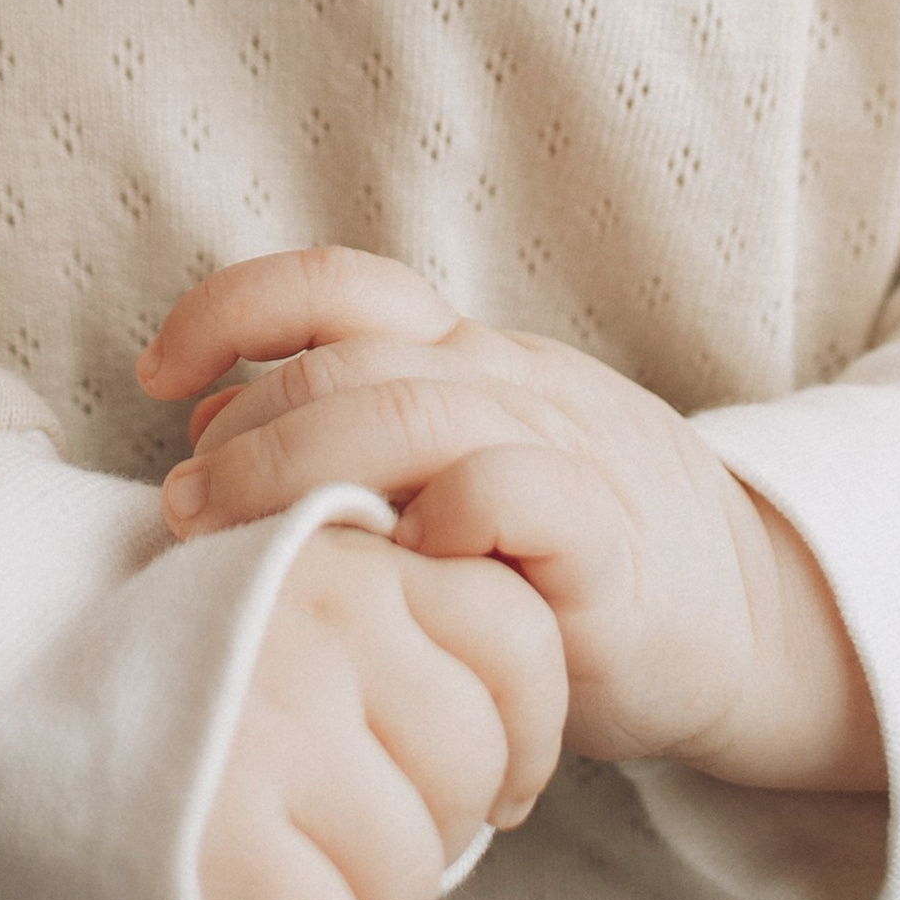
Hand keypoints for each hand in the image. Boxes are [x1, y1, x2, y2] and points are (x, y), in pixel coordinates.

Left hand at [145, 249, 880, 792]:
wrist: (740, 614)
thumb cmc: (556, 555)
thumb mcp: (450, 470)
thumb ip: (343, 436)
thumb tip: (202, 419)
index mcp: (461, 356)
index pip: (339, 285)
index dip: (236, 307)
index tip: (159, 374)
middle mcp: (507, 382)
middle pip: (355, 356)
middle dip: (247, 423)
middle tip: (184, 505)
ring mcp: (564, 453)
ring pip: (418, 412)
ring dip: (304, 465)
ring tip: (235, 536)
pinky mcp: (609, 546)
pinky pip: (522, 491)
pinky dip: (448, 513)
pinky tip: (400, 559)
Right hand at [196, 521, 564, 899]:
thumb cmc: (144, 672)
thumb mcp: (271, 594)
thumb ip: (389, 638)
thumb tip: (511, 768)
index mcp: (346, 551)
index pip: (519, 639)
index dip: (518, 729)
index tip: (480, 774)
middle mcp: (324, 626)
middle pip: (474, 771)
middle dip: (425, 827)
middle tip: (335, 831)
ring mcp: (273, 729)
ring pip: (410, 875)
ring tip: (275, 871)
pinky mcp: (218, 843)